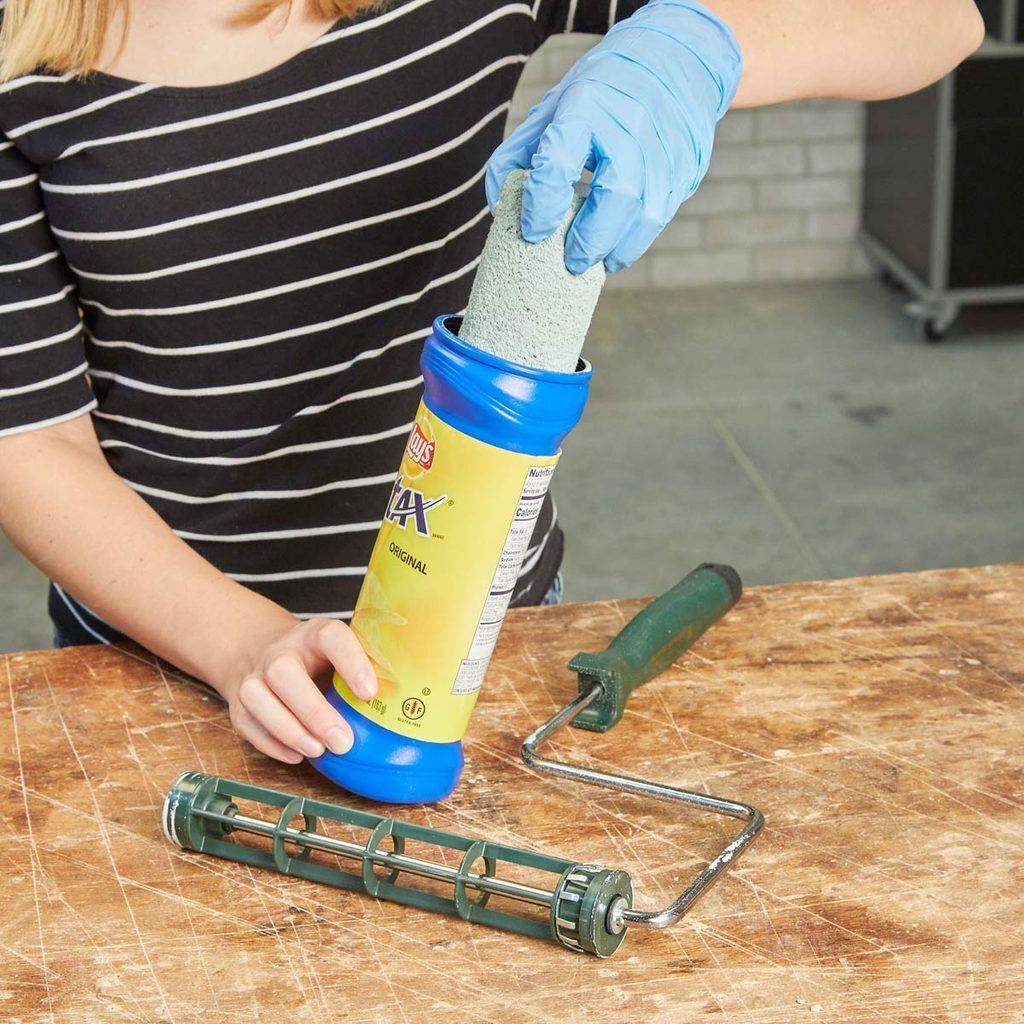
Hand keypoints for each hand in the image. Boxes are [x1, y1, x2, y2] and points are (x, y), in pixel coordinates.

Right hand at [218, 617, 376, 763]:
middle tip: (343, 741)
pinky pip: (248, 724)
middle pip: (285, 673)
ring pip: (258, 698)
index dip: (351, 662)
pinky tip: (297, 755)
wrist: (259, 651)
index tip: (370, 692)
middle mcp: (281, 652)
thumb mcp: (341, 654)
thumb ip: (367, 669)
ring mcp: (255, 676)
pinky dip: (272, 744)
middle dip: (314, 712)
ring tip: (318, 750)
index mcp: (315, 634)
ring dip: (289, 729)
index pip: (331, 637)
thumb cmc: (315, 660)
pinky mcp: (240, 705)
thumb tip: (407, 703)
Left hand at [487, 0, 741, 273]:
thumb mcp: (552, 108)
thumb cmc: (598, 94)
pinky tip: (616, 250)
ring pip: (645, 214)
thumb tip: (499, 209)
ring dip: (616, 249)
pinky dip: (635, 242)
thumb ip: (517, 155)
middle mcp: (630, 125)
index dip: (543, 203)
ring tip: (594, 261)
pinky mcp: (685, 166)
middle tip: (569, 262)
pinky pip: (661, 216)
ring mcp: (665, 147)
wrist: (671, 58)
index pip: (560, 160)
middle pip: (616, 195)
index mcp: (586, 105)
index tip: (533, 234)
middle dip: (589, 239)